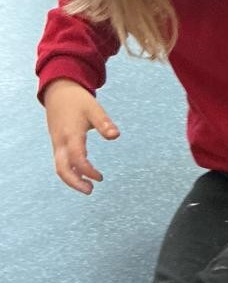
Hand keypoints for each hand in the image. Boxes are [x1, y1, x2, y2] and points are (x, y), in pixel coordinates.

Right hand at [44, 78, 119, 193]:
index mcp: (71, 134)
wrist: (58, 92)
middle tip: (91, 190)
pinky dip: (70, 171)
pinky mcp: (57, 143)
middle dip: (74, 182)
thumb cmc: (78, 101)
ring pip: (60, 167)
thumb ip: (104, 123)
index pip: (77, 158)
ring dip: (72, 179)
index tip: (100, 177)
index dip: (87, 170)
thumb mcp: (94, 108)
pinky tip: (83, 174)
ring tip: (89, 186)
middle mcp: (61, 142)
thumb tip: (115, 136)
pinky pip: (60, 162)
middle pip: (62, 168)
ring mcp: (57, 143)